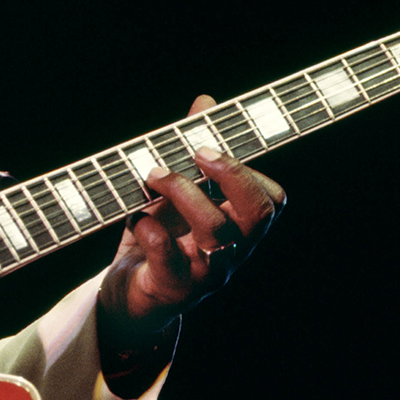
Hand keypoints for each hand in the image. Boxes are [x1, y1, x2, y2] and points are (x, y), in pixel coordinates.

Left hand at [103, 94, 286, 339]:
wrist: (129, 296)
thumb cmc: (159, 239)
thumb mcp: (175, 192)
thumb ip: (190, 149)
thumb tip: (206, 102)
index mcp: (237, 228)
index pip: (271, 201)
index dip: (249, 171)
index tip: (209, 146)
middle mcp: (231, 251)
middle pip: (257, 214)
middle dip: (231, 175)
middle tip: (196, 152)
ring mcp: (205, 273)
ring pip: (217, 233)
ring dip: (185, 193)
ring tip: (154, 175)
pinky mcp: (172, 289)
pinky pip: (171, 260)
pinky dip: (153, 232)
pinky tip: (137, 217)